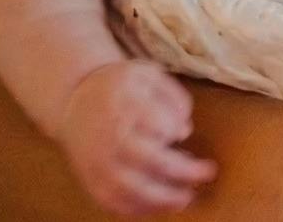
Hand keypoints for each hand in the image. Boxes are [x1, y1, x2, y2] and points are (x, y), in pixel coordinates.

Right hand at [54, 59, 216, 214]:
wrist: (74, 99)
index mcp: (124, 106)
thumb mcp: (148, 74)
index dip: (173, 130)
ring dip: (161, 199)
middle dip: (182, 170)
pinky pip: (112, 202)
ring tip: (186, 198)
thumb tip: (184, 131)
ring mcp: (98, 162)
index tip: (181, 133)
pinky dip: (136, 210)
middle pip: (148, 160)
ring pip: (130, 189)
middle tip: (208, 172)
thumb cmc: (120, 85)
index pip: (156, 125)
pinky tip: (158, 208)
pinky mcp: (91, 179)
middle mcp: (109, 138)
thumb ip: (173, 96)